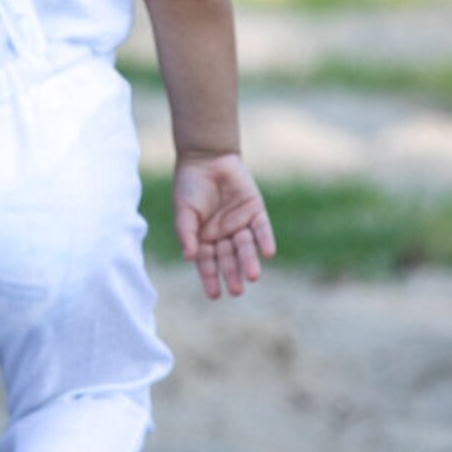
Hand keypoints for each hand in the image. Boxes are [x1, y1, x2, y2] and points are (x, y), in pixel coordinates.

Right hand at [172, 154, 274, 299]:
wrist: (206, 157)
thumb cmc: (189, 185)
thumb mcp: (183, 211)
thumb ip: (187, 233)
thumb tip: (189, 257)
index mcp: (203, 238)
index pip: (207, 263)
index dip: (210, 278)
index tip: (215, 294)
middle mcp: (223, 235)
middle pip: (228, 258)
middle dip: (232, 274)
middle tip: (237, 290)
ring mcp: (240, 224)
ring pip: (245, 247)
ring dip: (249, 261)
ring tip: (252, 276)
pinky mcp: (255, 211)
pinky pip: (262, 229)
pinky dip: (265, 240)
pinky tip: (267, 253)